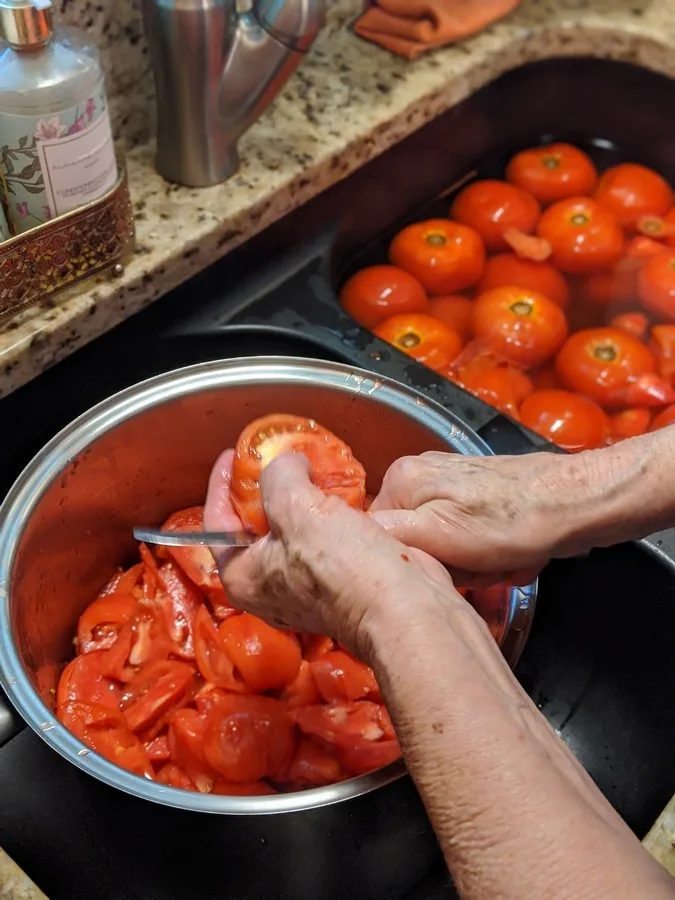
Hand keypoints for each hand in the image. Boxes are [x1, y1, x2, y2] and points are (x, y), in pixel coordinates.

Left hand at [204, 450, 469, 661]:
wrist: (406, 609)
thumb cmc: (345, 568)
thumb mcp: (297, 506)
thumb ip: (279, 475)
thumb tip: (287, 462)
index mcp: (243, 577)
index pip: (216, 522)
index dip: (223, 482)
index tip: (234, 454)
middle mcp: (269, 587)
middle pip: (256, 525)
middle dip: (268, 487)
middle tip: (277, 456)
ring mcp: (306, 587)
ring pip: (295, 528)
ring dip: (304, 496)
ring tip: (310, 464)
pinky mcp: (340, 581)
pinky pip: (325, 537)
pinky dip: (330, 511)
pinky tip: (340, 489)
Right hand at [368, 450, 585, 585]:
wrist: (574, 505)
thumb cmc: (511, 524)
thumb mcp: (439, 535)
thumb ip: (389, 534)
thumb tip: (344, 540)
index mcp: (401, 479)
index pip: (374, 536)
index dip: (405, 562)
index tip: (435, 568)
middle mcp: (417, 473)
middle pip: (408, 540)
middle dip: (441, 564)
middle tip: (472, 568)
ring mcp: (447, 482)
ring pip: (437, 543)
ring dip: (465, 564)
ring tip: (493, 561)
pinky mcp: (473, 495)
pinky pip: (460, 537)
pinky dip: (482, 554)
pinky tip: (503, 556)